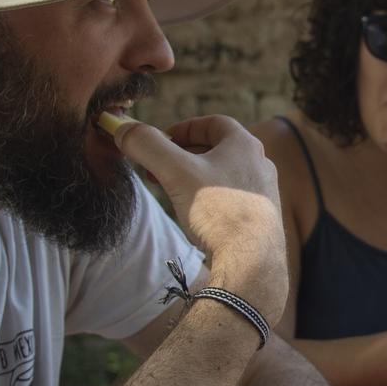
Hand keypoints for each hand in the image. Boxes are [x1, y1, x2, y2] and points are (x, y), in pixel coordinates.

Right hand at [116, 116, 287, 320]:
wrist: (251, 262)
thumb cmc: (219, 212)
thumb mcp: (175, 172)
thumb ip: (147, 146)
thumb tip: (123, 129)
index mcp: (245, 144)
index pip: (213, 122)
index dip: (184, 128)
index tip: (163, 140)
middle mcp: (259, 164)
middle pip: (216, 149)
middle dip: (183, 155)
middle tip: (157, 167)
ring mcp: (263, 191)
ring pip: (222, 174)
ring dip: (194, 177)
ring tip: (170, 189)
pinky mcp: (260, 217)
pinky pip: (230, 197)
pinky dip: (208, 197)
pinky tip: (193, 214)